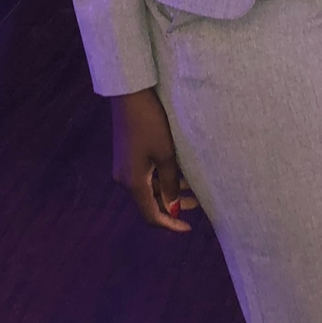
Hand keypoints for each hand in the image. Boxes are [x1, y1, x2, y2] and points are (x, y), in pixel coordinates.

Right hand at [109, 89, 195, 233]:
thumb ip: (171, 184)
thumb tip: (174, 208)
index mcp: (132, 183)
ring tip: (192, 184)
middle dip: (173, 205)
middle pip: (149, 203)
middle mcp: (123, 179)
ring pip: (148, 188)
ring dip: (169, 189)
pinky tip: (178, 171)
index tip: (189, 228)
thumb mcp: (166, 155)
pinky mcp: (126, 156)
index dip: (170, 224)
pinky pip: (144, 176)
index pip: (151, 215)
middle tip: (198, 202)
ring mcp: (123, 167)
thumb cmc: (151, 123)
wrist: (130, 95)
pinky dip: (161, 178)